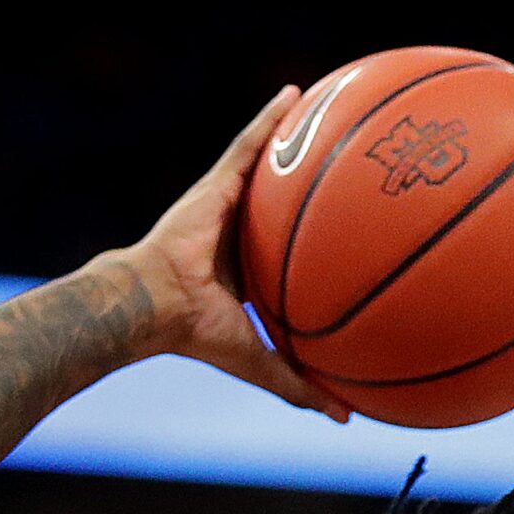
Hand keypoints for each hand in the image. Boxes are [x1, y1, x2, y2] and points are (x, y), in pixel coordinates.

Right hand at [117, 88, 349, 419]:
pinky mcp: (216, 184)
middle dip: (316, 176)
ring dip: (297, 134)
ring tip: (335, 104)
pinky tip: (295, 93)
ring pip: (271, 163)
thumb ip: (301, 385)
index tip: (358, 230)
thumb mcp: (261, 361)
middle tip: (359, 157)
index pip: (291, 247)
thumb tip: (347, 420)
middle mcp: (243, 229)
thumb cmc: (197, 334)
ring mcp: (228, 204)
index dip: (320, 237)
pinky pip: (249, 145)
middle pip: (287, 197)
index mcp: (252, 268)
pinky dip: (269, 120)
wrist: (153, 305)